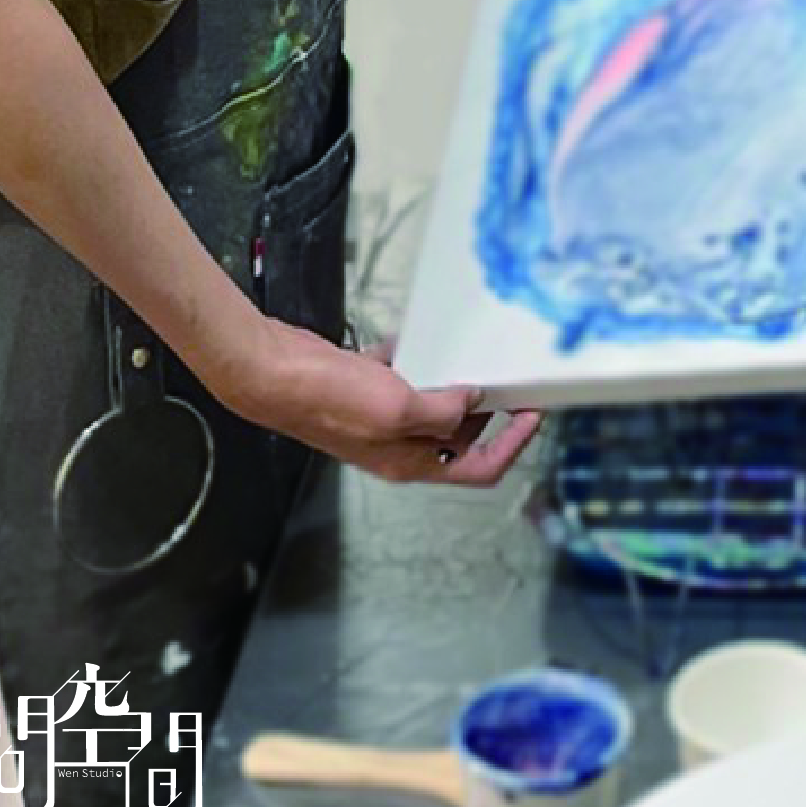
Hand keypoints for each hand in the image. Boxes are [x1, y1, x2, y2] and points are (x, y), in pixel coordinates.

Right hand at [219, 319, 542, 487]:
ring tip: (468, 350)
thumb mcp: (398, 409)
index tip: (533, 412)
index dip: (513, 445)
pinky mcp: (364, 390)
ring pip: (434, 401)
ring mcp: (380, 418)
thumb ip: (443, 412)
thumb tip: (473, 400)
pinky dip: (414, 355)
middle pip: (461, 434)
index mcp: (411, 462)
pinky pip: (403, 373)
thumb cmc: (329, 398)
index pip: (479, 469)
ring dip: (451, 377)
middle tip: (508, 371)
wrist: (272, 374)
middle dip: (487, 404)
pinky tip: (415, 337)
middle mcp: (399, 446)